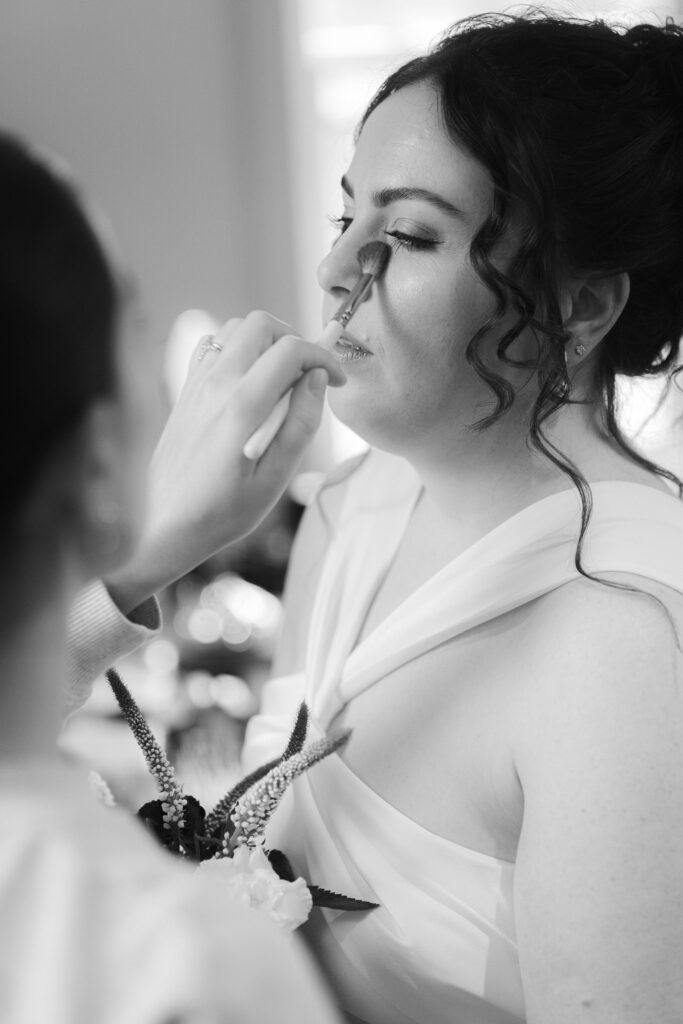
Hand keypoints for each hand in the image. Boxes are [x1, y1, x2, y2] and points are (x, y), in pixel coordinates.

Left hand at [104, 311, 344, 613]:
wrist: (162, 526)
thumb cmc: (222, 513)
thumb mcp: (275, 479)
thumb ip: (301, 423)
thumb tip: (318, 379)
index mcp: (242, 406)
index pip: (292, 350)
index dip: (325, 358)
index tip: (338, 382)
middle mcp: (215, 384)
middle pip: (261, 324)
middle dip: (295, 340)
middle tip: (310, 374)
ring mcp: (195, 384)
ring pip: (234, 330)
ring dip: (265, 343)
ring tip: (281, 378)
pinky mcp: (184, 391)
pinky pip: (211, 348)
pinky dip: (237, 351)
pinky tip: (247, 382)